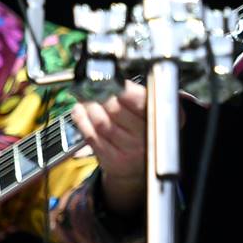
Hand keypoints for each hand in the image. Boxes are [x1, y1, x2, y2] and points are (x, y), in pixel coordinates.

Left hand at [71, 81, 146, 216]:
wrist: (143, 164)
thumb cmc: (146, 128)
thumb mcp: (154, 108)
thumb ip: (138, 93)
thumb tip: (112, 78)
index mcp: (162, 118)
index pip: (140, 102)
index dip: (122, 89)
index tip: (111, 80)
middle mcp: (147, 137)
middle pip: (116, 111)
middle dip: (100, 95)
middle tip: (94, 86)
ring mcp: (129, 150)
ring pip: (101, 123)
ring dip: (88, 106)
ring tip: (85, 97)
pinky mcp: (112, 160)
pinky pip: (92, 137)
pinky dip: (82, 120)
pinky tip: (80, 110)